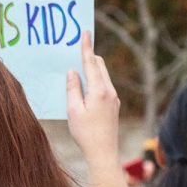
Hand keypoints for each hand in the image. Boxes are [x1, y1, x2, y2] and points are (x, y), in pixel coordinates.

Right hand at [66, 31, 120, 163]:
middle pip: (100, 66)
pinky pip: (104, 86)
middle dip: (89, 56)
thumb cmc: (86, 133)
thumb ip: (72, 88)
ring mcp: (114, 98)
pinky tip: (85, 86)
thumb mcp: (73, 110)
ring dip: (92, 69)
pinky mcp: (114, 105)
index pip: (91, 63)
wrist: (104, 153)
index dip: (86, 47)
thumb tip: (73, 72)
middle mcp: (109, 91)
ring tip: (79, 66)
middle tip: (78, 47)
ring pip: (103, 76)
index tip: (86, 33)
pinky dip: (95, 80)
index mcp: (99, 90)